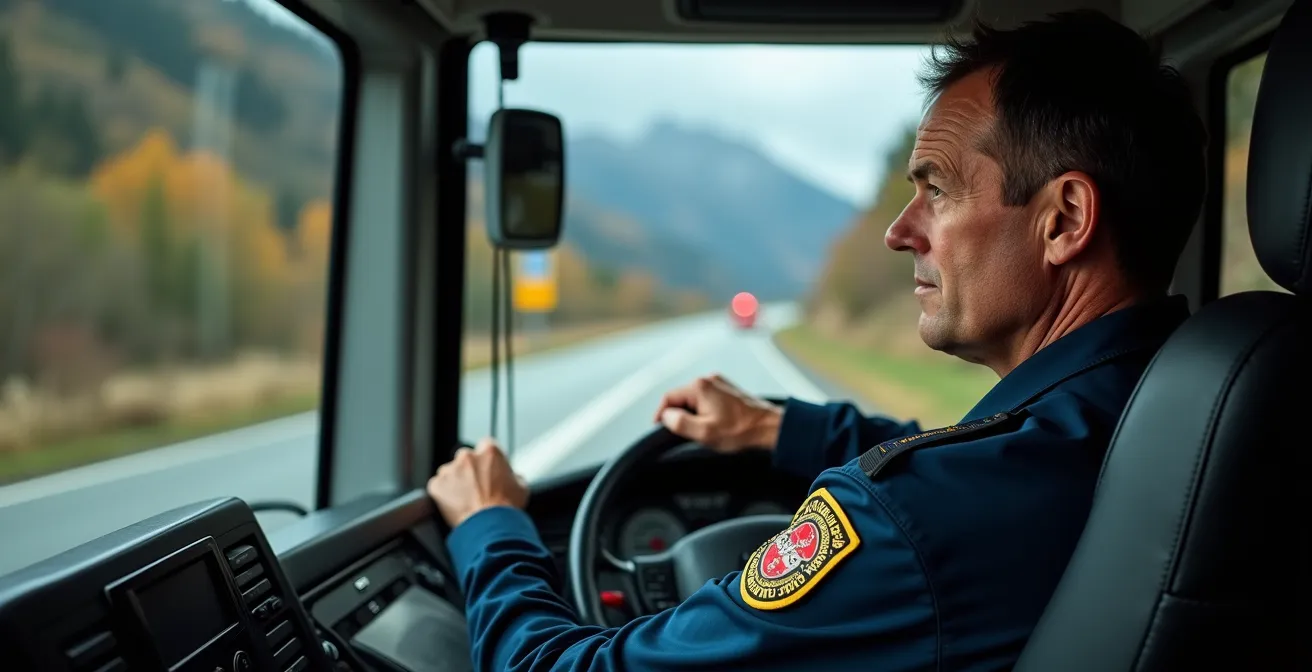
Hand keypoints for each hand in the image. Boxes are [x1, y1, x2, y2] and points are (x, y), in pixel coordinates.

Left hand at [426, 438, 529, 527]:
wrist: (489, 526)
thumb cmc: (506, 508)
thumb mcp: (521, 487)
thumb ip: (513, 475)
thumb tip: (512, 478)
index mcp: (489, 451)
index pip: (486, 446)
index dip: (488, 460)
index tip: (488, 470)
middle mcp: (467, 456)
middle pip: (466, 459)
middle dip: (470, 471)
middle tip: (477, 489)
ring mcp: (449, 470)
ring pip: (450, 473)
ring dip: (456, 483)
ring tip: (466, 501)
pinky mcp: (436, 485)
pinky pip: (438, 487)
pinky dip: (443, 495)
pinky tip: (456, 506)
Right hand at [654, 373, 782, 451]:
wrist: (768, 428)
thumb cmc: (740, 431)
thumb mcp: (704, 433)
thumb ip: (679, 423)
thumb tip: (666, 417)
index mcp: (700, 387)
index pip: (668, 398)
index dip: (661, 414)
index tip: (659, 428)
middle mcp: (708, 380)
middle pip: (681, 398)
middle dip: (679, 415)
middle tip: (684, 434)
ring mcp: (719, 383)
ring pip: (693, 399)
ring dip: (692, 414)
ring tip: (702, 431)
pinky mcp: (727, 390)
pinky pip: (706, 400)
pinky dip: (703, 411)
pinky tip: (713, 425)